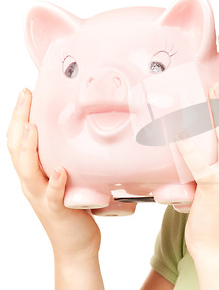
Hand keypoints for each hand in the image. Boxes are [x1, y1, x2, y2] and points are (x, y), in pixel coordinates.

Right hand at [7, 89, 100, 260]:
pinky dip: (54, 182)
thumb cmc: (73, 211)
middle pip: (16, 149)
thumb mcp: (66, 180)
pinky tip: (59, 170)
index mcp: (34, 174)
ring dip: (29, 148)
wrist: (75, 246)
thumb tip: (80, 136)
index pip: (19, 141)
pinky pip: (53, 195)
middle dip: (18, 120)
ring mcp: (42, 197)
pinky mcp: (57, 211)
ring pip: (28, 171)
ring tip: (32, 127)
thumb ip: (67, 160)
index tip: (25, 93)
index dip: (19, 117)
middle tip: (24, 96)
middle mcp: (32, 184)